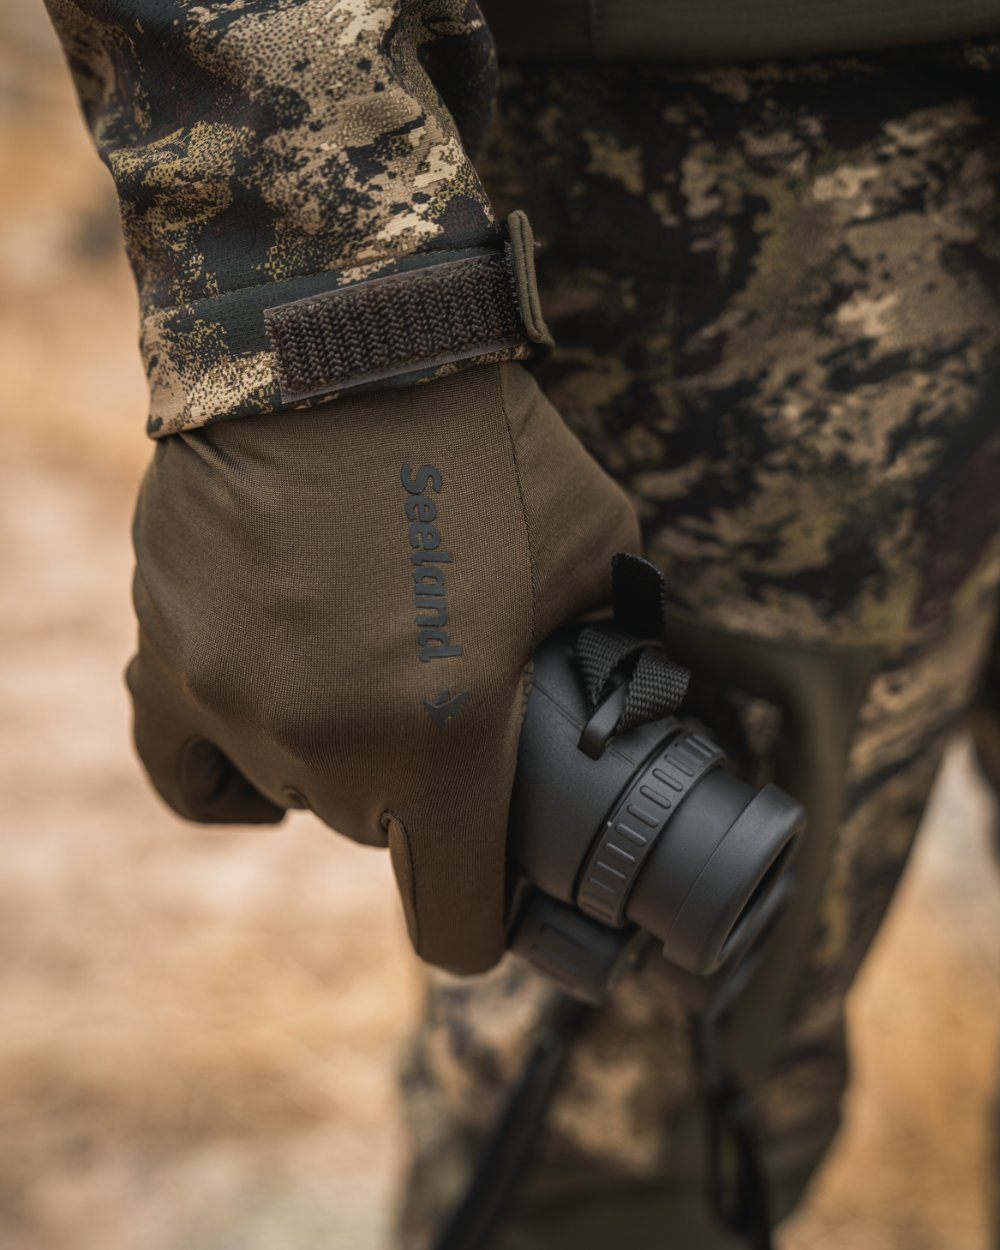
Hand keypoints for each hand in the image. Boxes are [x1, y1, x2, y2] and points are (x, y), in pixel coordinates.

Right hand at [127, 363, 638, 971]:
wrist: (340, 334)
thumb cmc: (483, 438)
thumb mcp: (595, 545)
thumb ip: (608, 646)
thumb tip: (629, 697)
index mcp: (444, 742)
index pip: (453, 927)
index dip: (482, 921)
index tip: (493, 886)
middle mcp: (325, 746)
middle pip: (375, 839)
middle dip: (418, 794)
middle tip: (443, 705)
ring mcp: (230, 701)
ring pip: (294, 790)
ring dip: (336, 753)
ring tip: (366, 664)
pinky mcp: (165, 649)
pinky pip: (187, 763)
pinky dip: (232, 763)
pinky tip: (267, 728)